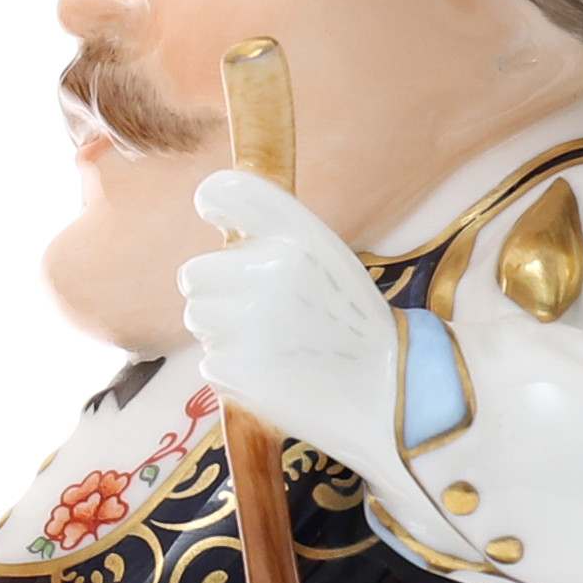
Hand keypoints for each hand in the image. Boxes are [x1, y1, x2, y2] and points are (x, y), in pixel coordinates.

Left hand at [183, 172, 406, 477]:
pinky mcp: (240, 368)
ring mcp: (254, 322)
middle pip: (193, 274)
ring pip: (198, 318)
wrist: (388, 391)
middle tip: (253, 309)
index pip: (224, 191)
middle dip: (214, 293)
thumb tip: (210, 209)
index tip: (213, 214)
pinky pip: (210, 362)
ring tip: (269, 342)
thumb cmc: (350, 321)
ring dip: (222, 332)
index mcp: (298, 234)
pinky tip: (273, 371)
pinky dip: (234, 370)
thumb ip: (274, 237)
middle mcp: (272, 270)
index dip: (211, 201)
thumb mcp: (328, 257)